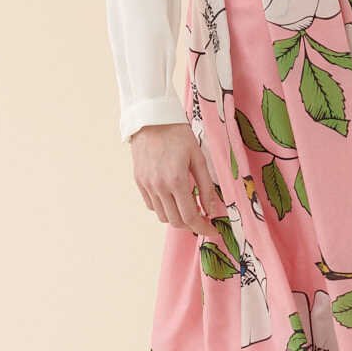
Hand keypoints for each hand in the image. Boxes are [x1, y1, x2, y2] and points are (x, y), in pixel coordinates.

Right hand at [129, 121, 226, 236]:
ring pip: (162, 216)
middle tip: (203, 218)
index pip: (190, 217)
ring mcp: (147, 185)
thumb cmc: (178, 134)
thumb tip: (211, 209)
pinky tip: (172, 196)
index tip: (212, 231)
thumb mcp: (198, 158)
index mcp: (177, 181)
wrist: (151, 119)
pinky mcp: (139, 182)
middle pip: (176, 221)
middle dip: (191, 224)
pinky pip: (151, 205)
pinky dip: (163, 207)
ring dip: (177, 216)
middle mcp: (159, 187)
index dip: (203, 228)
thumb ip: (206, 186)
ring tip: (187, 205)